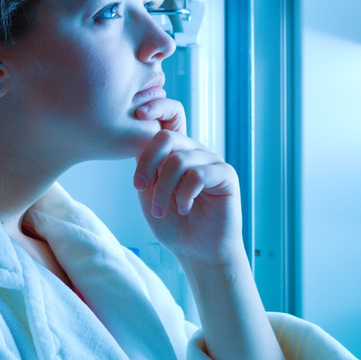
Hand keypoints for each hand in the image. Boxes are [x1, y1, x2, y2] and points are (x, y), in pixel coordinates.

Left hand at [133, 98, 246, 271]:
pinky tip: (183, 208)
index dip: (157, 106)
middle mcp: (194, 151)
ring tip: (161, 211)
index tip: (138, 113)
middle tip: (140, 188)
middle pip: (167, 136)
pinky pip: (198, 175)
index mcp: (176, 151)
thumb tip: (134, 138)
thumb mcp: (149, 193)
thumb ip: (144, 166)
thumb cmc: (173, 224)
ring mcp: (211, 161)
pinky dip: (184, 194)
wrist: (197, 252)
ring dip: (163, 189)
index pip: (171, 115)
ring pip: (178, 160)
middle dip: (147, 163)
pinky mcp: (226, 176)